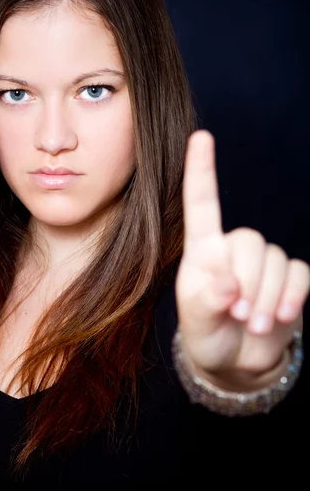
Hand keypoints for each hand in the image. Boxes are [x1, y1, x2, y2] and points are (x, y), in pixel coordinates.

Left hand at [175, 130, 309, 388]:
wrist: (236, 359)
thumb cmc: (206, 332)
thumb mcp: (196, 319)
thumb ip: (205, 299)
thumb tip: (226, 284)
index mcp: (203, 249)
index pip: (202, 203)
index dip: (201, 170)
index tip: (200, 136)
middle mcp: (233, 248)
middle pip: (250, 241)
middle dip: (247, 283)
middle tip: (238, 316)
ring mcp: (263, 262)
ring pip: (275, 259)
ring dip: (266, 297)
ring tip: (252, 324)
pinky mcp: (288, 278)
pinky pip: (299, 273)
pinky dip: (291, 296)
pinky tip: (280, 315)